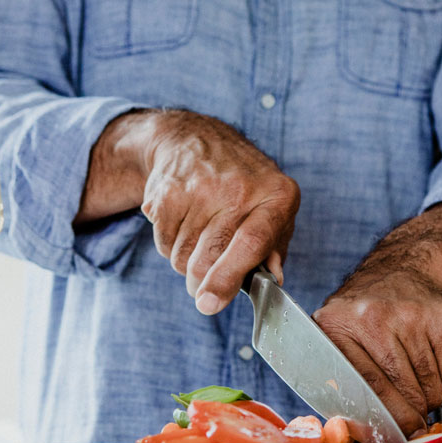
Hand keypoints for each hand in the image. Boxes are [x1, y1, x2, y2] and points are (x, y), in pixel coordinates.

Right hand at [139, 110, 298, 313]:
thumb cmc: (246, 185)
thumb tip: (274, 280)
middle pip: (210, 257)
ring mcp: (201, 188)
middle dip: (203, 283)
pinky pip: (164, 244)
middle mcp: (240, 189)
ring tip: (199, 241)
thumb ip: (275, 247)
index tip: (209, 304)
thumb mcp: (274, 207)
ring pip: (183, 257)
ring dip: (187, 263)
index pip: (252, 243)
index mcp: (277, 196)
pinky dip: (171, 247)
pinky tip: (183, 226)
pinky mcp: (168, 192)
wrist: (197, 139)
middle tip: (203, 289)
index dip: (229, 278)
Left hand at [313, 266, 441, 435]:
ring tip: (419, 386)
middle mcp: (375, 316)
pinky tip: (433, 365)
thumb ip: (339, 384)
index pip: (367, 385)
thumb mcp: (338, 340)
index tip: (398, 435)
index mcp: (339, 326)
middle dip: (413, 414)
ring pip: (432, 385)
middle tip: (414, 420)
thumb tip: (356, 434)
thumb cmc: (364, 322)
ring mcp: (414, 314)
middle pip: (404, 388)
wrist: (402, 273)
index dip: (387, 417)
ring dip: (430, 398)